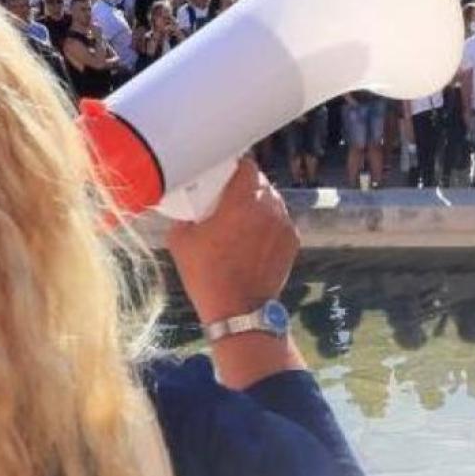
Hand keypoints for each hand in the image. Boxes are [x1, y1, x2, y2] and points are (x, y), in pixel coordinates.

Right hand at [166, 158, 297, 324]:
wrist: (238, 309)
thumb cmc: (207, 274)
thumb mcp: (180, 240)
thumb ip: (185, 215)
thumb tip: (187, 208)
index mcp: (242, 200)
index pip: (247, 165)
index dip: (235, 167)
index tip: (225, 174)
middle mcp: (269, 207)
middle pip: (261, 183)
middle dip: (246, 187)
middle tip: (229, 199)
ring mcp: (284, 224)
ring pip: (273, 201)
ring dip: (259, 205)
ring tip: (243, 221)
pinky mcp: (293, 241)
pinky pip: (281, 221)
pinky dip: (269, 224)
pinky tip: (255, 238)